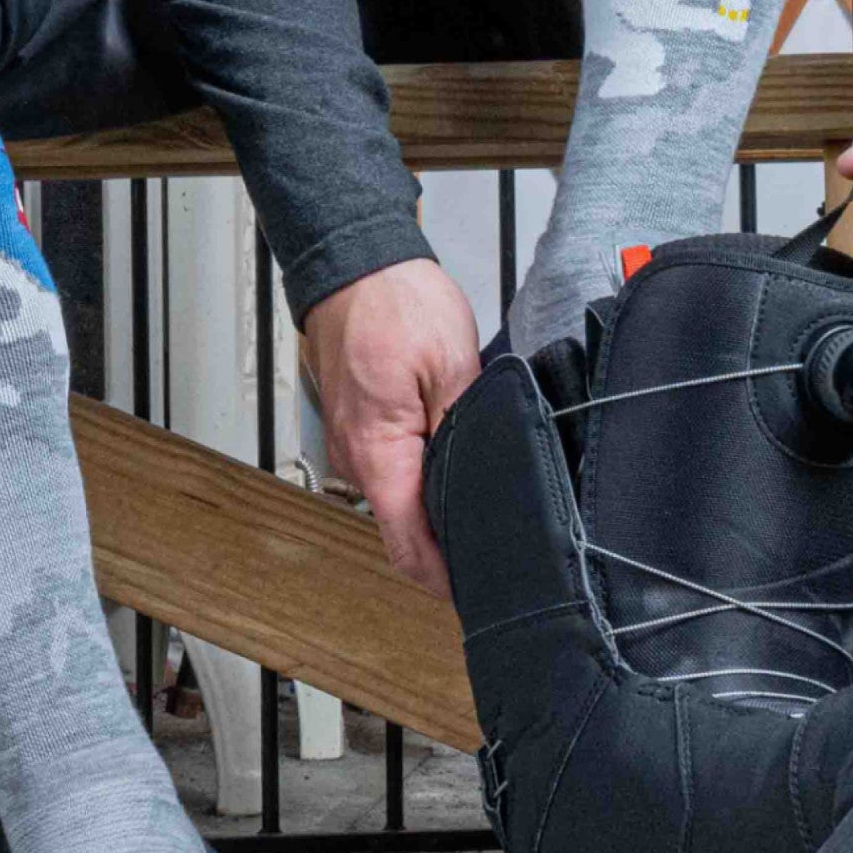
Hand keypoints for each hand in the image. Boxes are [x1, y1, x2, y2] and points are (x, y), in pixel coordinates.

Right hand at [301, 257, 480, 597]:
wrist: (354, 260)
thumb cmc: (396, 302)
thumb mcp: (454, 367)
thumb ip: (471, 430)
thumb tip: (488, 481)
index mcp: (379, 453)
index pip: (409, 546)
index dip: (444, 580)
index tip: (479, 592)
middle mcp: (357, 458)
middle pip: (402, 534)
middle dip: (446, 555)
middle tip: (497, 557)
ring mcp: (354, 443)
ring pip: (397, 504)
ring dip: (434, 518)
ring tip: (484, 518)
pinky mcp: (360, 425)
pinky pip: (391, 472)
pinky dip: (422, 487)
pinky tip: (456, 476)